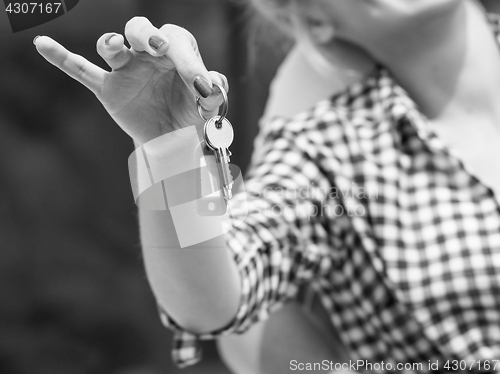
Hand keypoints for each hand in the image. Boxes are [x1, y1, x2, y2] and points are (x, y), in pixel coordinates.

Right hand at [34, 16, 227, 144]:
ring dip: (111, 43)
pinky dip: (62, 58)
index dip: (190, 63)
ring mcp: (126, 69)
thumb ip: (215, 94)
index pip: (179, 44)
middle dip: (148, 35)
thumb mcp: (208, 107)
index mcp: (176, 52)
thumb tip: (215, 86)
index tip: (202, 88)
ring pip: (112, 45)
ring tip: (114, 46)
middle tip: (159, 48)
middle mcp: (148, 55)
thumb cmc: (191, 115)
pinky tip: (43, 45)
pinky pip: (81, 70)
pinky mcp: (108, 88)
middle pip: (141, 29)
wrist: (173, 139)